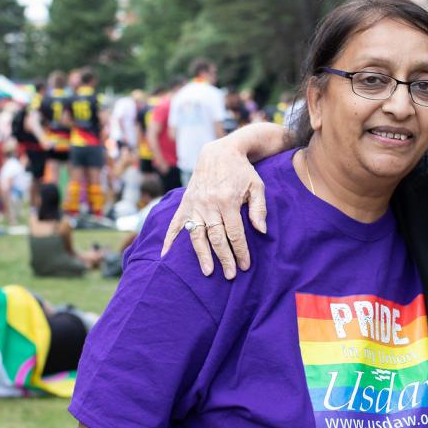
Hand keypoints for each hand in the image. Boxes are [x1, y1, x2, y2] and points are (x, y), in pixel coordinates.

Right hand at [159, 138, 268, 279]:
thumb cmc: (242, 171)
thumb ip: (259, 209)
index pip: (235, 233)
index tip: (245, 266)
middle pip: (217, 237)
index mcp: (228, 201)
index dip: (240, 251)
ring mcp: (195, 204)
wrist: (219, 152)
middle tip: (230, 275)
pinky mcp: (185, 203)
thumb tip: (261, 231)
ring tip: (207, 271)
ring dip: (202, 254)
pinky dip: (170, 239)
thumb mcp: (257, 186)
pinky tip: (166, 255)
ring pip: (197, 235)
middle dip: (224, 258)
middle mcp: (209, 204)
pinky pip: (176, 223)